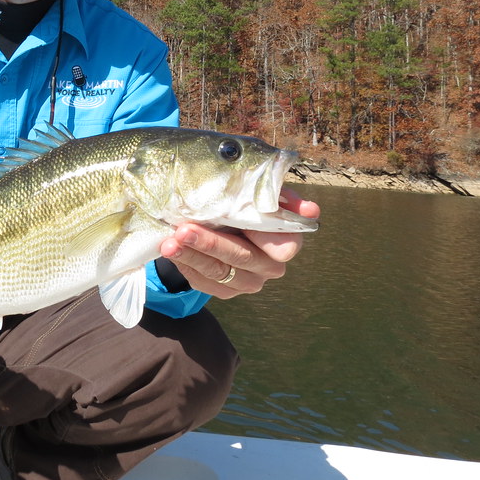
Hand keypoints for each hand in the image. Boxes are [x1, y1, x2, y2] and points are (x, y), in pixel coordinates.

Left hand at [159, 188, 318, 299]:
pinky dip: (185, 266)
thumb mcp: (256, 188)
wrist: (217, 218)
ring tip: (169, 242)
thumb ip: (277, 193)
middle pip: (243, 258)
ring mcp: (249, 281)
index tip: (241, 222)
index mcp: (287, 239)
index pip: (283, 245)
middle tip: (183, 230)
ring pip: (219, 272)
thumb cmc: (241, 197)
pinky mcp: (226, 291)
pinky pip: (204, 283)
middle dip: (211, 244)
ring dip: (192, 257)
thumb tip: (310, 210)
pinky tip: (170, 250)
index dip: (264, 236)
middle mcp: (271, 265)